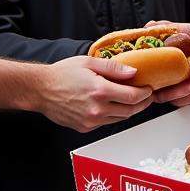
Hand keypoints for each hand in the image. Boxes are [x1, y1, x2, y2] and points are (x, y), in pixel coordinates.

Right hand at [36, 56, 152, 131]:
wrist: (40, 90)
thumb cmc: (62, 74)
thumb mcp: (89, 62)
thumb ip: (114, 67)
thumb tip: (133, 71)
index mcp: (100, 91)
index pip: (133, 97)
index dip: (145, 93)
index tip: (149, 88)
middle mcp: (97, 109)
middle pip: (130, 111)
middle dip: (142, 103)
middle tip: (147, 96)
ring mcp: (91, 121)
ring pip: (120, 119)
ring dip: (130, 110)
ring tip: (134, 100)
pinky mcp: (85, 128)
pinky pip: (106, 123)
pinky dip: (114, 115)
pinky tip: (114, 106)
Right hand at [144, 22, 189, 106]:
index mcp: (180, 36)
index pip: (157, 36)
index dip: (146, 43)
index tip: (144, 52)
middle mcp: (177, 55)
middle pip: (157, 71)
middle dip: (167, 83)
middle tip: (185, 82)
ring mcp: (183, 71)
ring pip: (169, 90)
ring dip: (184, 92)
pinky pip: (185, 97)